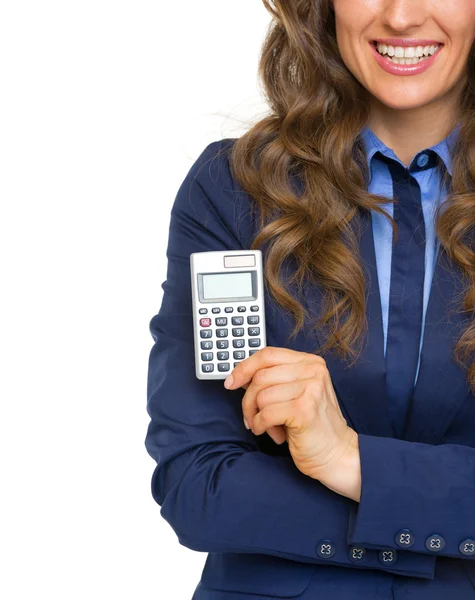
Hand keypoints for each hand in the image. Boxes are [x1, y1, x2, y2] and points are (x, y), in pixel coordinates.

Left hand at [223, 346, 360, 497]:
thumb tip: (239, 376)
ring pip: (261, 395)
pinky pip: (266, 413)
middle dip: (248, 400)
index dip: (244, 367)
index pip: (267, 354)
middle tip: (251, 417)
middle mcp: (313, 370)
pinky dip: (262, 426)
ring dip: (256, 416)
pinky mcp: (305, 409)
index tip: (231, 382)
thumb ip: (273, 379)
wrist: (337, 454)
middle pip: (260, 376)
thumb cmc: (312, 425)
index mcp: (310, 362)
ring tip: (269, 427)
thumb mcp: (294, 393)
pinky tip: (273, 434)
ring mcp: (311, 388)